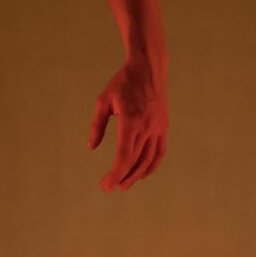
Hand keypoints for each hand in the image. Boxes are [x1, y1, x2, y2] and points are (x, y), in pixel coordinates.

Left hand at [88, 59, 167, 191]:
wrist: (149, 68)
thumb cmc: (123, 83)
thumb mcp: (103, 101)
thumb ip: (97, 125)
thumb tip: (92, 147)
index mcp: (131, 120)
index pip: (124, 156)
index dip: (115, 173)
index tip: (105, 184)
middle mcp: (147, 127)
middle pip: (136, 161)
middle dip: (122, 178)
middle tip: (110, 188)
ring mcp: (158, 127)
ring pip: (149, 160)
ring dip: (137, 175)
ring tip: (124, 185)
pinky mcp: (163, 126)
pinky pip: (160, 152)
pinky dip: (152, 166)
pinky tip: (142, 174)